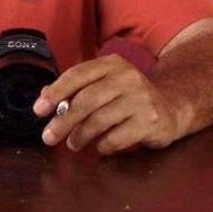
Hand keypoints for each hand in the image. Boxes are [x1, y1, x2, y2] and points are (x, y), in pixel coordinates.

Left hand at [32, 54, 181, 154]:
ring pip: (99, 120)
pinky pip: (116, 137)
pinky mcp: (150, 121)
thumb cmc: (130, 97)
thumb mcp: (106, 85)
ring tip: (73, 144)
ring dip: (80, 136)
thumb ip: (77, 88)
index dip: (55, 92)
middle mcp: (128, 77)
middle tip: (48, 137)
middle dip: (63, 121)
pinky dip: (103, 145)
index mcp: (112, 64)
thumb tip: (44, 97)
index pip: (77, 75)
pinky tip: (100, 146)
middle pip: (86, 100)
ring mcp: (141, 99)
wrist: (173, 106)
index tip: (39, 110)